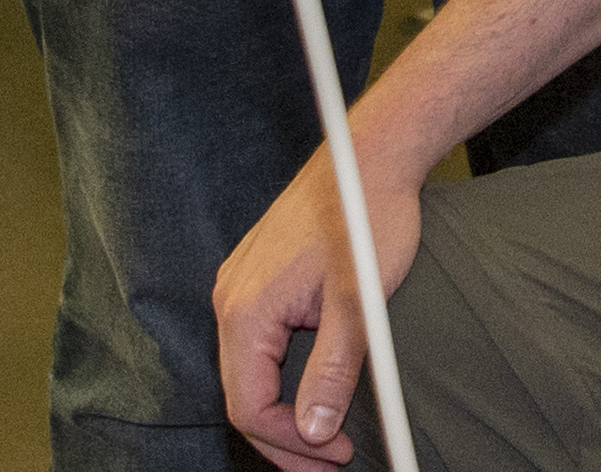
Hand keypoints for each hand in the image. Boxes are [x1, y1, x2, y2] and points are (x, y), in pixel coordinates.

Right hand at [215, 147, 421, 470]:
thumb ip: (331, 371)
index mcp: (246, 308)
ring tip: (329, 433)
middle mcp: (231, 297)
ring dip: (284, 411)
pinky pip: (257, 346)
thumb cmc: (365, 219)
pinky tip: (315, 388)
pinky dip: (282, 378)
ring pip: (249, 373)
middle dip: (286, 438)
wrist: (368, 159)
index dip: (291, 444)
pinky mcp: (257, 279)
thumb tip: (314, 431)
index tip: (337, 453)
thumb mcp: (357, 306)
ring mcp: (241, 286)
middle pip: (242, 395)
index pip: (248, 406)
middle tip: (334, 459)